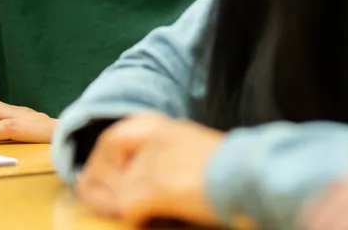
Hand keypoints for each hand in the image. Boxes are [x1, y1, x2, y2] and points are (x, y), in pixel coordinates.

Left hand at [76, 112, 223, 226]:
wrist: (253, 176)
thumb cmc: (233, 171)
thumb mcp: (190, 151)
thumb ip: (163, 157)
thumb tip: (135, 182)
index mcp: (163, 126)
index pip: (114, 136)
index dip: (100, 160)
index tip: (94, 179)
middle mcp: (153, 136)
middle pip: (106, 154)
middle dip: (96, 180)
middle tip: (100, 202)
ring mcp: (153, 159)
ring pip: (116, 188)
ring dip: (119, 205)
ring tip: (131, 214)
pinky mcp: (155, 185)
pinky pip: (127, 207)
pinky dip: (135, 219)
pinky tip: (149, 222)